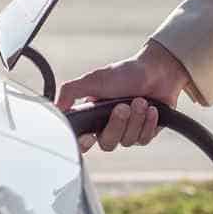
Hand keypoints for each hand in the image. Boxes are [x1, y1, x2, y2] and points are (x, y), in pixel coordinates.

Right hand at [55, 41, 190, 153]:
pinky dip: (148, 122)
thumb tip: (56, 107)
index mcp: (94, 117)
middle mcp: (109, 126)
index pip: (83, 141)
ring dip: (136, 119)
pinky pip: (144, 139)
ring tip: (140, 100)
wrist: (156, 70)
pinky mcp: (146, 132)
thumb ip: (71, 92)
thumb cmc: (125, 73)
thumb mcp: (93, 79)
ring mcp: (128, 131)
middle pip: (108, 143)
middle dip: (117, 124)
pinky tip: (151, 109)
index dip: (84, 143)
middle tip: (124, 106)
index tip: (90, 135)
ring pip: (128, 141)